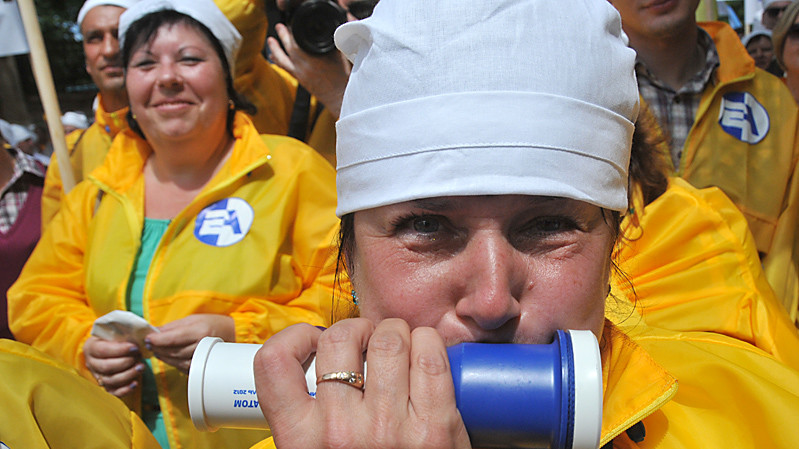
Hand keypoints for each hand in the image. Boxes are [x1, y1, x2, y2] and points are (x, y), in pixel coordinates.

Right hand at [84, 336, 143, 396]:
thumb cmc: (114, 340)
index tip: (135, 347)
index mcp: (91, 347)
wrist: (109, 349)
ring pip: (111, 380)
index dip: (120, 350)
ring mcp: (98, 376)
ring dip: (128, 374)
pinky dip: (125, 390)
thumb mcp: (114, 333)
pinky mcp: (106, 387)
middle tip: (139, 357)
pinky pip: (113, 393)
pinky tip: (135, 383)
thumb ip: (122, 335)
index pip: (103, 350)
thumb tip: (139, 338)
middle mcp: (92, 363)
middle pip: (107, 367)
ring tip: (141, 367)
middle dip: (126, 362)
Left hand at [146, 314, 234, 373]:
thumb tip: (154, 332)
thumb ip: (172, 327)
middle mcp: (201, 346)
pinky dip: (172, 362)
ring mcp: (203, 358)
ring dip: (163, 357)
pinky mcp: (202, 367)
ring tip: (156, 350)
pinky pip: (182, 367)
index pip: (173, 339)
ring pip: (176, 361)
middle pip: (172, 351)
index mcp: (199, 332)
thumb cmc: (213, 323)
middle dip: (157, 348)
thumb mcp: (193, 319)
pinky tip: (168, 357)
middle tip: (148, 344)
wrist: (233, 334)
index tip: (147, 338)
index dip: (157, 340)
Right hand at [253, 318, 471, 447]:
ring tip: (399, 348)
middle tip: (367, 342)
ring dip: (395, 333)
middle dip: (356, 329)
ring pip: (388, 340)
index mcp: (299, 441)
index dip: (295, 338)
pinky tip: (425, 351)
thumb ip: (308, 416)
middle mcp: (340, 433)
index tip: (313, 342)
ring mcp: (389, 428)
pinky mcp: (436, 427)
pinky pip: (431, 358)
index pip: (273, 363)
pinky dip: (429, 343)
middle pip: (338, 339)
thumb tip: (317, 358)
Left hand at [267, 22, 350, 118]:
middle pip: (289, 47)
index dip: (293, 30)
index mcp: (315, 57)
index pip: (299, 39)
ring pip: (282, 59)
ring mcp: (300, 73)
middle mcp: (305, 64)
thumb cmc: (342, 75)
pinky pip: (285, 68)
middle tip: (279, 26)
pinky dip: (277, 61)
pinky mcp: (299, 80)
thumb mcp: (339, 53)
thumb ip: (331, 39)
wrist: (340, 95)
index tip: (293, 23)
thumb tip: (327, 28)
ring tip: (270, 40)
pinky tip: (273, 56)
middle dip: (283, 35)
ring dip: (275, 48)